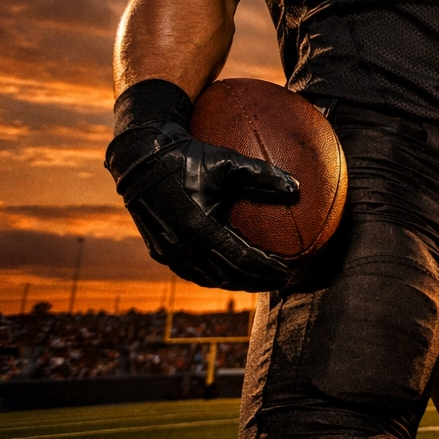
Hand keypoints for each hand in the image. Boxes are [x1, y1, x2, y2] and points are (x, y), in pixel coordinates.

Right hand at [105, 82, 298, 291]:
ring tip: (261, 280)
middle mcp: (183, 246)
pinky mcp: (160, 252)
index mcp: (200, 227)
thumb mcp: (229, 161)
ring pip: (209, 278)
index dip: (267, 268)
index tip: (289, 270)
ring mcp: (168, 252)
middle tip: (283, 281)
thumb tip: (297, 187)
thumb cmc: (189, 157)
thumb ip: (264, 174)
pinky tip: (232, 272)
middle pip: (228, 275)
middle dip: (257, 281)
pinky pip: (192, 272)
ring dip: (237, 282)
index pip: (242, 259)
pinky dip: (215, 275)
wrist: (141, 159)